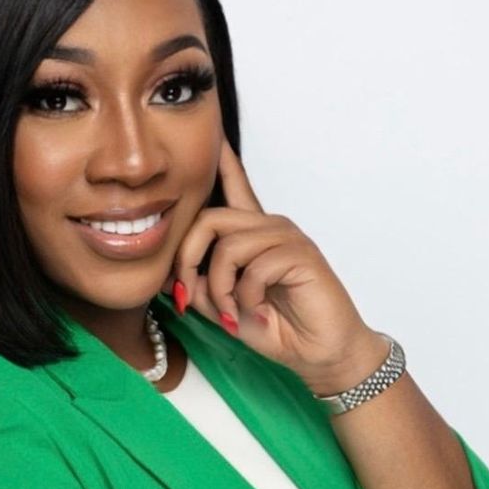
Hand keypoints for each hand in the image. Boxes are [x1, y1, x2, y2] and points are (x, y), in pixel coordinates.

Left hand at [159, 135, 386, 394]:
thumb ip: (201, 288)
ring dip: (220, 288)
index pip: (235, 188)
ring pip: (228, 245)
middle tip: (186, 296)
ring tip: (229, 314)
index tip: (212, 135)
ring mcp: (287, 238)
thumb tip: (169, 276)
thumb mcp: (225, 309)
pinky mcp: (301, 255)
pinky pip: (254, 267)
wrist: (320, 354)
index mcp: (253, 236)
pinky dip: (244, 297)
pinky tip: (256, 313)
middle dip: (186, 260)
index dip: (222, 162)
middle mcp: (269, 229)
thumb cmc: (279, 329)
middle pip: (210, 219)